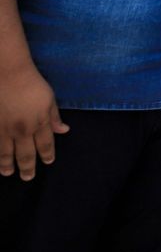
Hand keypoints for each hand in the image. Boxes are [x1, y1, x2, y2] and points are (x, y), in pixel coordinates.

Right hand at [0, 62, 68, 179]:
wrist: (6, 73)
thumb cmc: (31, 82)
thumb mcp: (49, 98)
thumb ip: (54, 117)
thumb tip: (64, 131)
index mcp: (40, 122)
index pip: (45, 145)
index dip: (47, 155)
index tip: (48, 162)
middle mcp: (22, 130)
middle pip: (26, 154)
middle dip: (28, 167)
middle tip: (28, 177)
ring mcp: (4, 129)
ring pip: (6, 153)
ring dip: (7, 165)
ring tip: (8, 173)